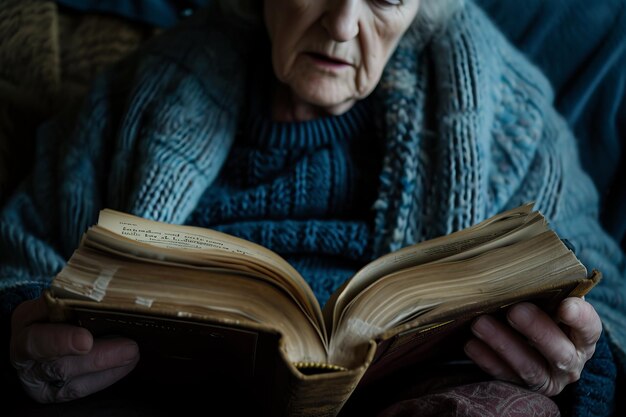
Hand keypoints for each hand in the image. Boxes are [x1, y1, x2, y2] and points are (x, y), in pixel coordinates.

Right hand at [10, 296, 139, 402]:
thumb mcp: (54, 296)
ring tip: (132, 353)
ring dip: (108, 367)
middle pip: (60, 365)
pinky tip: (126, 364)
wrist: (41, 330)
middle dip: (98, 357)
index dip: (61, 341)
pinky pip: (81, 389)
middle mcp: (27, 359)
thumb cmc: (53, 309)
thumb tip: (108, 293)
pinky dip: (107, 377)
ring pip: (73, 382)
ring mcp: (40, 380)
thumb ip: (72, 297)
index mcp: (24, 327)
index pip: (37, 339)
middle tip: (129, 348)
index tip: (86, 340)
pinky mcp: (55, 392)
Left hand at [464, 297, 600, 395]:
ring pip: (529, 368)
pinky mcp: (521, 388)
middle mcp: (570, 361)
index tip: (565, 306)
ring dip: (503, 345)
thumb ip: (546, 287)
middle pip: (559, 352)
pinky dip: (487, 360)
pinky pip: (504, 377)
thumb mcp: (551, 301)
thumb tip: (523, 260)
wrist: (532, 343)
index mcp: (582, 337)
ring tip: (480, 324)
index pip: (589, 328)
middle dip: (536, 331)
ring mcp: (547, 378)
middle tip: (515, 311)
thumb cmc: (542, 312)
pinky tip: (471, 344)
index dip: (579, 318)